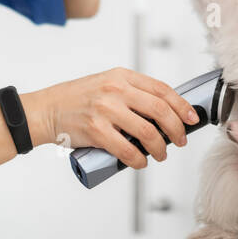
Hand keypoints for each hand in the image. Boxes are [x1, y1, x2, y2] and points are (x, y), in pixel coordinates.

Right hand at [28, 67, 199, 166]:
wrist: (46, 110)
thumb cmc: (77, 100)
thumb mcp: (106, 83)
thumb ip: (131, 92)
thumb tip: (163, 113)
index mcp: (121, 76)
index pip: (161, 89)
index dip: (181, 105)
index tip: (191, 118)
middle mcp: (115, 90)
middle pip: (160, 110)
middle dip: (176, 129)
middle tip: (179, 141)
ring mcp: (105, 110)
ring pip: (147, 132)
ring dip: (160, 148)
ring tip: (160, 154)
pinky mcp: (96, 131)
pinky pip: (128, 150)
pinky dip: (140, 160)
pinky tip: (141, 162)